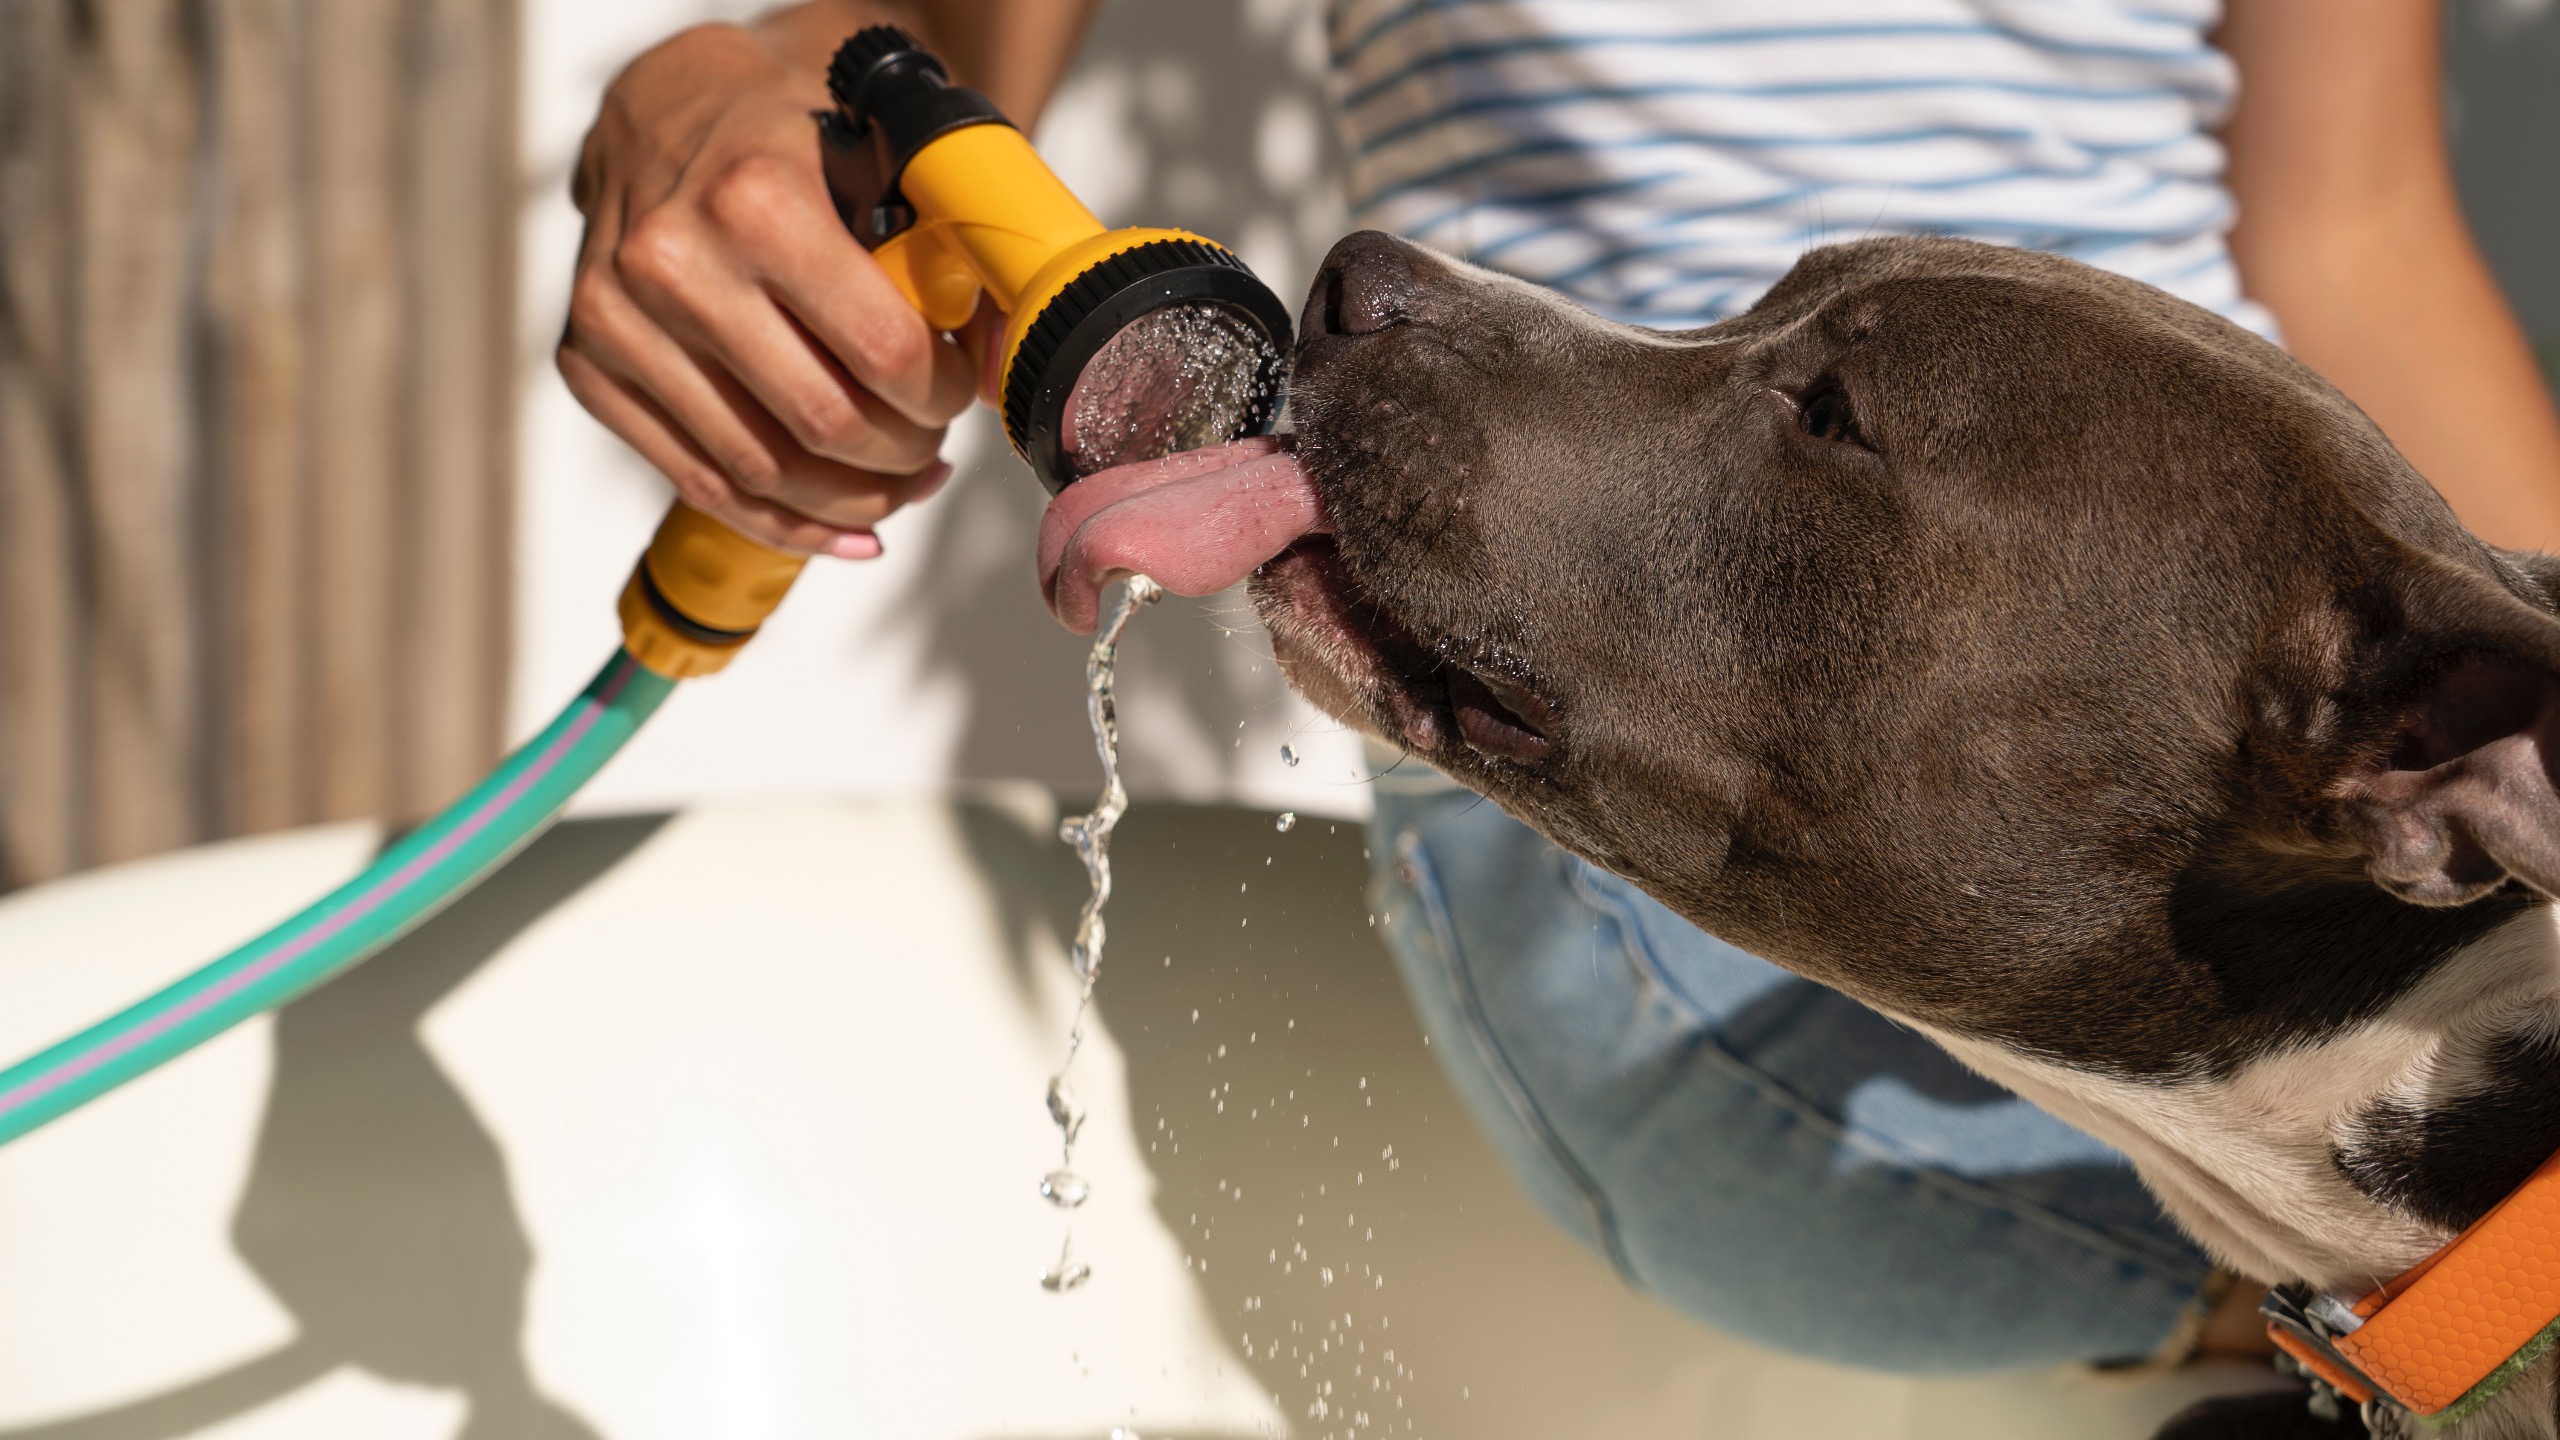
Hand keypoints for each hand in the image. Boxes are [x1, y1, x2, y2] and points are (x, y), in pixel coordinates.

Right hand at [559, 22, 982, 556]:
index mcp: (753, 201)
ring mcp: (617, 321)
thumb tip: (1005, 358)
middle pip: (824, 425)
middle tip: (934, 448)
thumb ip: (943, 247)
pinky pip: (702, 484)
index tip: (957, 392)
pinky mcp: (587, 367)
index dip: (941, 395)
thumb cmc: (782, 139)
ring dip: (853, 501)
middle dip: (903, 454)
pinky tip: (847, 530)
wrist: (660, 112)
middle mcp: (672, 263)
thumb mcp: (875, 156)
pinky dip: (786, 524)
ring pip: (763, 472)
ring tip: (901, 487)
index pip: (881, 353)